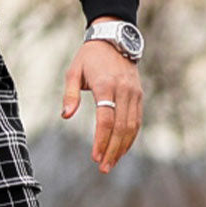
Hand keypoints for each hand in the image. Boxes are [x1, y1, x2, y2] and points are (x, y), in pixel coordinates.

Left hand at [61, 41, 142, 173]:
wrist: (114, 39)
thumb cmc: (89, 57)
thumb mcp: (74, 72)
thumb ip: (70, 95)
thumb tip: (66, 116)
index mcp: (106, 85)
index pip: (106, 119)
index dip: (101, 140)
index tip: (95, 156)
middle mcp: (124, 90)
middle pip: (121, 127)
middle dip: (112, 150)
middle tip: (103, 167)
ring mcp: (134, 93)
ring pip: (132, 126)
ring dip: (123, 147)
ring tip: (111, 163)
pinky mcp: (139, 95)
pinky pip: (137, 120)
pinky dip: (130, 137)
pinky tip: (122, 149)